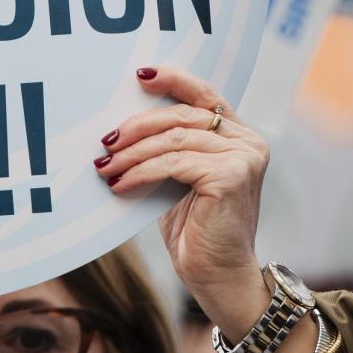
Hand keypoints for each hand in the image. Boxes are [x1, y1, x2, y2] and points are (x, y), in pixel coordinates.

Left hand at [97, 67, 313, 352]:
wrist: (218, 277)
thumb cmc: (196, 230)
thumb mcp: (179, 180)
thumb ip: (168, 149)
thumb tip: (122, 126)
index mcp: (238, 136)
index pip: (204, 94)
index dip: (173, 80)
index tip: (139, 75)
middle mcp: (247, 141)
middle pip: (182, 115)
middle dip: (137, 126)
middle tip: (105, 143)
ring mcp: (243, 157)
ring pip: (174, 138)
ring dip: (132, 152)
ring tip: (105, 168)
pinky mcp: (230, 176)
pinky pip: (174, 163)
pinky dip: (141, 172)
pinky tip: (120, 185)